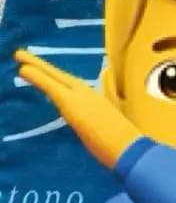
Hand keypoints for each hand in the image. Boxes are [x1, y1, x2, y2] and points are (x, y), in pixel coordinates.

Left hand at [14, 49, 141, 168]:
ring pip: (53, 77)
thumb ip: (105, 127)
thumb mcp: (113, 132)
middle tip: (22, 55)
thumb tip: (109, 134)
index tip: (45, 72)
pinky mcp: (70, 101)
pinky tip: (22, 70)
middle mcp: (88, 94)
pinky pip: (50, 85)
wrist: (128, 146)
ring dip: (36, 66)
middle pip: (60, 76)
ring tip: (19, 56)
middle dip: (42, 66)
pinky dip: (36, 77)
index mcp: (96, 102)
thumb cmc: (125, 144)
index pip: (72, 87)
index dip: (57, 79)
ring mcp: (80, 96)